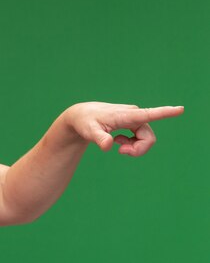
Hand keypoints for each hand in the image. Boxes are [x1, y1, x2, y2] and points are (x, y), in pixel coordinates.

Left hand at [64, 102, 183, 156]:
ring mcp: (135, 118)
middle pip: (148, 138)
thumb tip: (108, 146)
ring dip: (134, 148)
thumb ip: (99, 139)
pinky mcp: (133, 122)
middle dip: (138, 150)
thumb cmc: (85, 122)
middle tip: (120, 152)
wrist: (82, 116)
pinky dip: (131, 144)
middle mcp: (134, 115)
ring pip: (146, 139)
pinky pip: (141, 138)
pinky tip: (118, 140)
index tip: (180, 109)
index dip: (165, 113)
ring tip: (118, 146)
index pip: (148, 114)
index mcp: (126, 115)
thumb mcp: (89, 132)